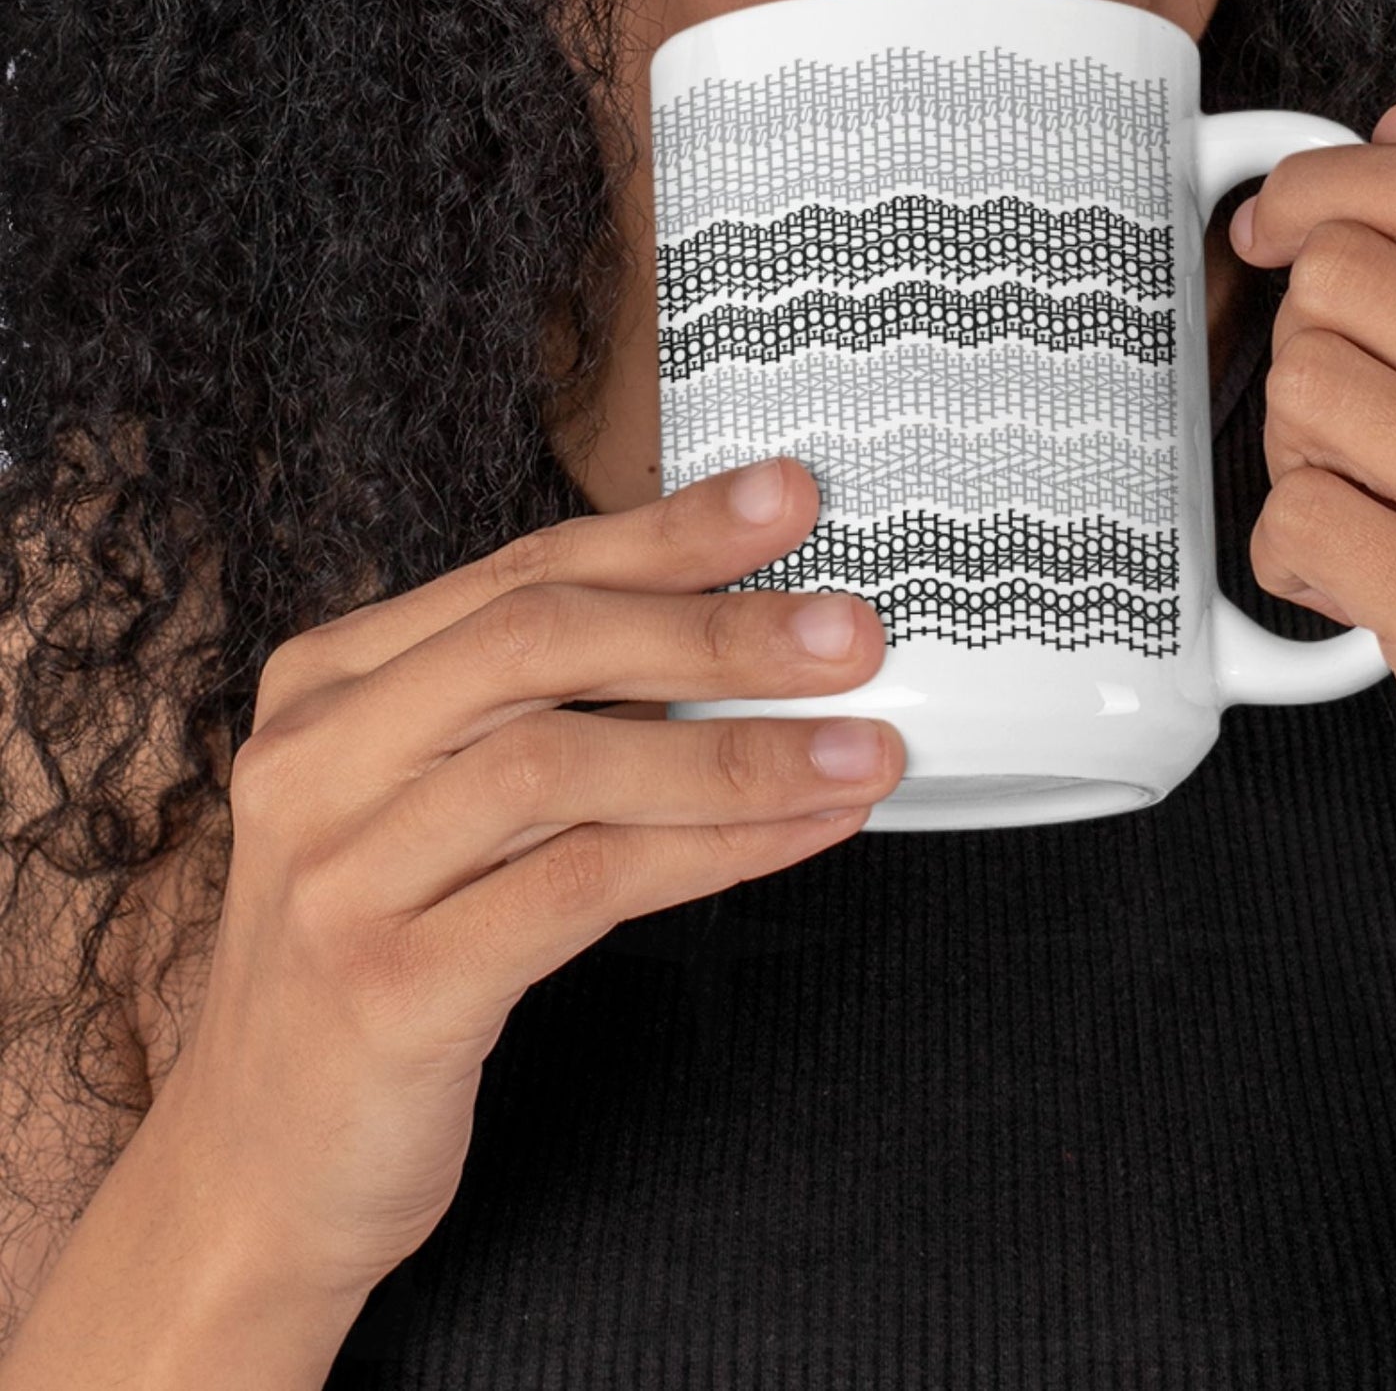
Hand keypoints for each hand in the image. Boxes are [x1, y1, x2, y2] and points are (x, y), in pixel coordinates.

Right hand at [143, 461, 898, 1300]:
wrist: (260, 1170)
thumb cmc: (385, 957)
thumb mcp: (437, 806)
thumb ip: (545, 714)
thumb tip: (737, 635)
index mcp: (330, 685)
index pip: (522, 572)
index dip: (668, 533)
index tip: (786, 500)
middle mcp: (317, 757)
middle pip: (540, 643)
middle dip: (715, 628)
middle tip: (849, 633)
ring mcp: (340, 872)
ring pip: (566, 763)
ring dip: (739, 752)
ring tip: (860, 748)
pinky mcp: (389, 985)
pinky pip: (584, 885)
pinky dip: (715, 848)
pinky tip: (804, 831)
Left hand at [1230, 99, 1395, 964]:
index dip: (1321, 189)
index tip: (1272, 230)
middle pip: (1343, 287)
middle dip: (1303, 357)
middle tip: (1349, 440)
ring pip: (1305, 395)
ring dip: (1294, 462)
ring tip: (1368, 521)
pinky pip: (1297, 522)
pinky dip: (1290, 562)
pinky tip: (1349, 591)